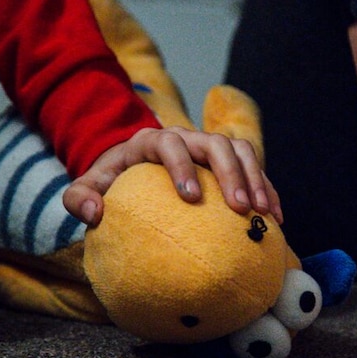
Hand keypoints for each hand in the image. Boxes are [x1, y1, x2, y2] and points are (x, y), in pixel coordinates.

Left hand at [62, 126, 281, 225]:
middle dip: (231, 174)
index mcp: (152, 140)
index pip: (170, 144)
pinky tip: (276, 218)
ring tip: (264, 213)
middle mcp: (186, 138)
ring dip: (256, 180)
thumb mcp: (87, 187)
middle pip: (215, 144)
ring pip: (241, 151)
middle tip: (241, 208)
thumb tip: (94, 213)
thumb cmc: (111, 182)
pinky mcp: (228, 161)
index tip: (190, 198)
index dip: (182, 166)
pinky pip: (254, 168)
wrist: (133, 168)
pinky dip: (268, 189)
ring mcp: (210, 148)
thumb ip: (79, 198)